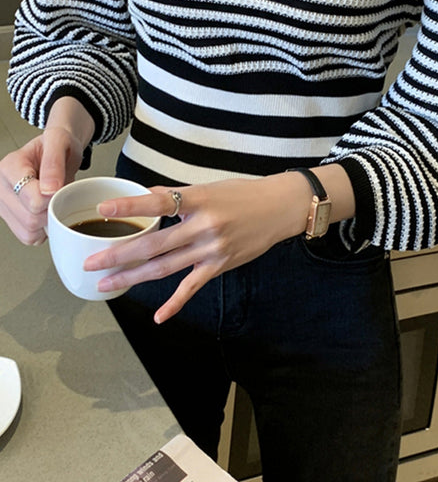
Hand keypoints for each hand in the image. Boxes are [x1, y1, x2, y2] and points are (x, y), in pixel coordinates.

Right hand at [0, 126, 84, 244]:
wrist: (59, 148)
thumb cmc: (58, 143)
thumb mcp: (60, 141)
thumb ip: (53, 163)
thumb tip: (49, 189)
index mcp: (9, 167)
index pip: (32, 199)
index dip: (52, 198)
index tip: (59, 187)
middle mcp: (1, 187)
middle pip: (30, 218)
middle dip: (52, 209)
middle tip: (59, 193)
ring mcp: (3, 205)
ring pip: (28, 231)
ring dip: (48, 221)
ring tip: (52, 200)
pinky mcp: (11, 219)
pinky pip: (29, 237)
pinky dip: (43, 230)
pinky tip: (46, 211)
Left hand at [84, 173, 311, 322]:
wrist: (279, 208)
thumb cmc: (243, 194)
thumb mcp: (209, 187)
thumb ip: (178, 195)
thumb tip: (147, 197)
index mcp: (199, 200)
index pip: (160, 203)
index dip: (132, 207)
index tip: (105, 210)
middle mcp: (204, 226)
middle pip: (155, 243)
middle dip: (120, 254)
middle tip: (92, 262)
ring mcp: (212, 249)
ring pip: (165, 267)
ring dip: (134, 277)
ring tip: (107, 283)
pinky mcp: (220, 266)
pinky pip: (192, 287)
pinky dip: (175, 304)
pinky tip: (158, 316)